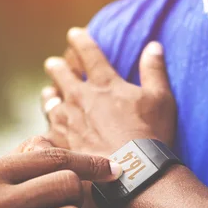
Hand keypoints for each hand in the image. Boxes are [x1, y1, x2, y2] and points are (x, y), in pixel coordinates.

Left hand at [41, 28, 175, 155]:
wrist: (132, 173)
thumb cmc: (150, 136)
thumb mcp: (161, 99)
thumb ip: (154, 70)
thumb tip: (154, 46)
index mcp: (104, 84)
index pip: (88, 53)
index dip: (80, 40)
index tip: (74, 34)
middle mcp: (81, 98)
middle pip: (61, 73)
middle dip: (57, 66)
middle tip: (54, 64)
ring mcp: (67, 121)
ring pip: (49, 100)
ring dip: (50, 95)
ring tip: (50, 94)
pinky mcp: (60, 143)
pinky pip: (46, 131)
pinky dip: (47, 129)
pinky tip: (48, 132)